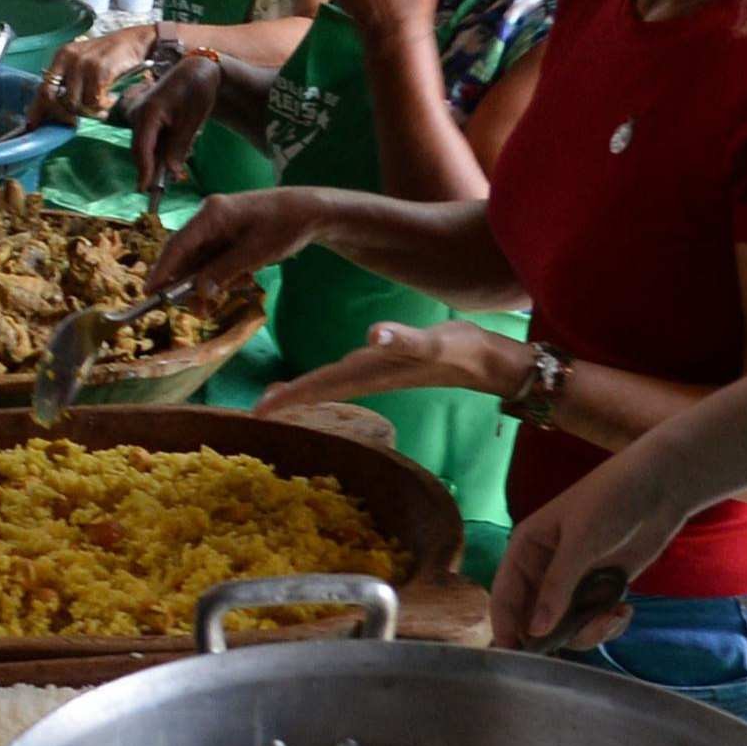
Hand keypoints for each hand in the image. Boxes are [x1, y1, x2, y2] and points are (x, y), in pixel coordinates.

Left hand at [32, 25, 158, 124]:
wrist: (137, 41)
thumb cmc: (110, 57)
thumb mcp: (83, 65)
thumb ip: (69, 83)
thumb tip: (54, 110)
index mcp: (61, 57)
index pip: (43, 88)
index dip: (38, 110)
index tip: (33, 126)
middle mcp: (69, 58)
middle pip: (59, 101)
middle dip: (68, 115)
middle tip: (82, 118)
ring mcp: (84, 63)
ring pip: (77, 104)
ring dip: (92, 110)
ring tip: (103, 104)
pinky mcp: (99, 70)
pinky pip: (95, 101)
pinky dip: (104, 105)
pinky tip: (111, 98)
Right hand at [127, 55, 217, 191]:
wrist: (196, 71)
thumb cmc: (196, 91)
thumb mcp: (192, 121)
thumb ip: (179, 148)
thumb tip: (171, 173)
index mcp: (147, 112)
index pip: (141, 148)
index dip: (143, 170)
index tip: (144, 190)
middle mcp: (137, 114)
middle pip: (142, 150)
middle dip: (155, 168)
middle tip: (173, 182)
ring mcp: (139, 116)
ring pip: (147, 146)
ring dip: (162, 156)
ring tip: (187, 148)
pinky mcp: (145, 119)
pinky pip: (151, 140)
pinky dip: (164, 147)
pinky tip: (183, 140)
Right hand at [145, 185, 330, 299]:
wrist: (311, 212)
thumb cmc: (284, 227)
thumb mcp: (254, 253)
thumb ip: (223, 271)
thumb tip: (199, 291)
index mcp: (212, 214)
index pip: (178, 244)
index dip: (162, 270)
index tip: (150, 292)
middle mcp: (209, 217)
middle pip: (185, 253)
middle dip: (184, 283)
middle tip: (192, 309)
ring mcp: (219, 225)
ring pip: (199, 258)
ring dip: (204, 282)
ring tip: (212, 305)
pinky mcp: (228, 233)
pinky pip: (213, 257)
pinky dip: (218, 274)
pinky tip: (235, 282)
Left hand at [256, 320, 519, 414]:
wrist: (490, 360)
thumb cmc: (462, 349)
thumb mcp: (433, 341)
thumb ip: (403, 339)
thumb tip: (372, 334)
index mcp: (373, 371)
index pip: (321, 385)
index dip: (290, 397)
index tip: (258, 411)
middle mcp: (370, 375)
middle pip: (320, 389)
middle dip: (289, 400)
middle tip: (257, 410)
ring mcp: (379, 372)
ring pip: (332, 385)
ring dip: (304, 393)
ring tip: (276, 398)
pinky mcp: (389, 364)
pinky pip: (349, 375)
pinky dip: (328, 378)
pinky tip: (324, 377)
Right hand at [486, 445, 690, 650]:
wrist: (660, 487)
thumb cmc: (610, 500)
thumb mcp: (581, 541)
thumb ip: (557, 587)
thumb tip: (535, 630)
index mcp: (526, 549)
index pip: (505, 595)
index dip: (505, 627)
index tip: (515, 656)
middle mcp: (544, 569)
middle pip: (535, 618)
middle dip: (557, 634)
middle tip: (584, 636)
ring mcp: (573, 581)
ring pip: (566, 625)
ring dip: (589, 630)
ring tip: (613, 617)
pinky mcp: (601, 589)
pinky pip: (593, 621)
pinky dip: (608, 624)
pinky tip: (625, 610)